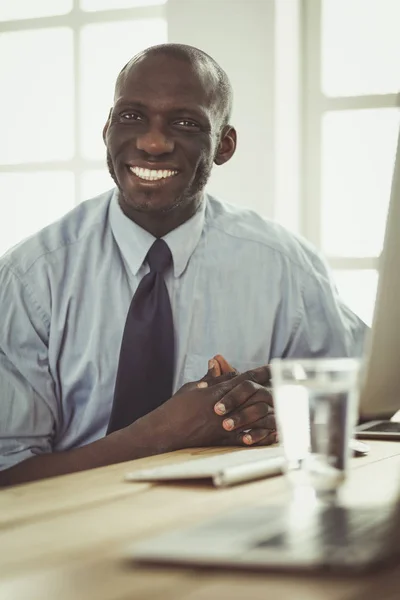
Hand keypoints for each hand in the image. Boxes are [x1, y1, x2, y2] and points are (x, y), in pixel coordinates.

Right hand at [144, 365, 275, 449]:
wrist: (163, 431)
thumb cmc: (174, 409)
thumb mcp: (191, 388)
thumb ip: (208, 378)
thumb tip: (215, 364)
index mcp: (214, 391)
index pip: (240, 378)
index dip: (258, 373)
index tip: (272, 369)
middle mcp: (221, 406)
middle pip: (250, 395)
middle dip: (267, 390)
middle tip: (283, 389)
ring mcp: (221, 423)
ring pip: (251, 415)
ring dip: (267, 413)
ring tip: (282, 412)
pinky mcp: (219, 439)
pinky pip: (244, 438)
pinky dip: (258, 436)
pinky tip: (270, 436)